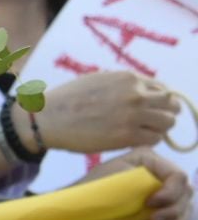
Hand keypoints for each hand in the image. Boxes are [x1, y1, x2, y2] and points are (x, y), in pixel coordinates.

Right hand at [30, 71, 179, 153]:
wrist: (47, 118)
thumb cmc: (68, 99)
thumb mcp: (98, 79)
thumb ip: (123, 84)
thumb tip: (142, 92)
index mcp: (128, 78)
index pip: (163, 88)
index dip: (158, 100)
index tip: (151, 108)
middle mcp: (136, 94)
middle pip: (171, 105)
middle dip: (164, 113)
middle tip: (151, 122)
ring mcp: (134, 116)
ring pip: (168, 123)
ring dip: (159, 128)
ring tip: (144, 132)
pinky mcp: (128, 136)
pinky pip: (155, 139)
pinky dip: (150, 140)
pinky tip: (135, 140)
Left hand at [79, 148, 191, 219]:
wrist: (78, 209)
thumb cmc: (93, 190)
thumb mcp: (118, 179)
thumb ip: (145, 180)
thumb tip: (169, 183)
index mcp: (149, 159)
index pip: (177, 175)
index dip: (170, 192)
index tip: (150, 203)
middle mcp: (159, 173)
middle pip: (185, 191)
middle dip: (173, 208)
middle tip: (152, 219)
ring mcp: (161, 192)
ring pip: (185, 206)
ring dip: (175, 219)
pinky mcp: (159, 209)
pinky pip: (179, 218)